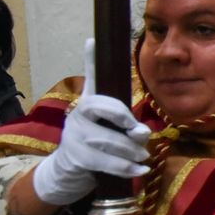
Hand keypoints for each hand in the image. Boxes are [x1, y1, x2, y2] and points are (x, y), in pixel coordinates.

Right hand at [31, 40, 151, 205]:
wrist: (70, 171)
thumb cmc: (100, 145)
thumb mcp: (116, 130)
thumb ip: (130, 127)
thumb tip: (141, 131)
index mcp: (90, 101)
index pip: (91, 77)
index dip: (90, 59)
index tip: (93, 44)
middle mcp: (78, 113)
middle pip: (98, 106)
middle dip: (124, 119)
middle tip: (143, 132)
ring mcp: (74, 135)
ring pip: (105, 139)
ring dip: (130, 150)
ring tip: (144, 156)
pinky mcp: (76, 157)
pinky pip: (105, 162)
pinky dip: (126, 168)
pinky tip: (141, 170)